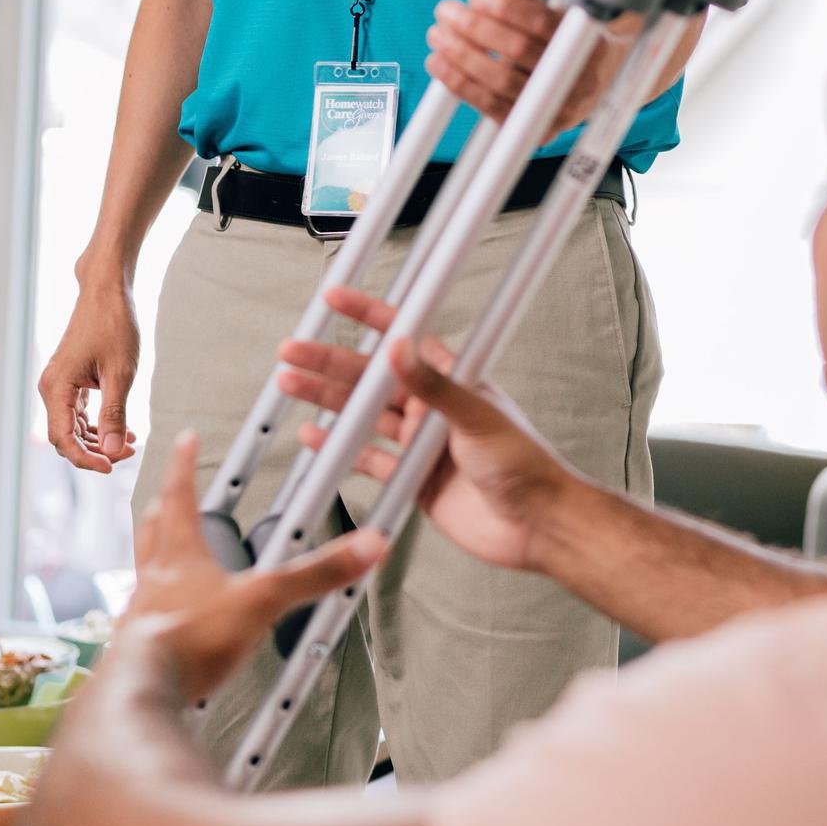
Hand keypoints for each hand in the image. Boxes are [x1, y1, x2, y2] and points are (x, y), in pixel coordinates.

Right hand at [39, 276, 140, 471]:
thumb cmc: (114, 325)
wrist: (106, 290)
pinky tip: (124, 429)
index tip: (113, 466)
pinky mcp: (70, 380)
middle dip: (96, 450)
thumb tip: (114, 450)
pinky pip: (79, 412)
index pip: (64, 439)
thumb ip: (115, 413)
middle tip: (130, 452)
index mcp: (57, 387)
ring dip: (99, 439)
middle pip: (66, 436)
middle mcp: (51, 388)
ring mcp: (59, 384)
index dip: (86, 458)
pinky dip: (98, 423)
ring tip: (131, 442)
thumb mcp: (120, 372)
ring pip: (74, 426)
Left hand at [120, 430, 385, 694]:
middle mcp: (154, 578)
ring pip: (144, 572)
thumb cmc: (191, 640)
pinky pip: (145, 618)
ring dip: (154, 558)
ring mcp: (141, 612)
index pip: (180, 495)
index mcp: (179, 554)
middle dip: (162, 507)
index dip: (184, 464)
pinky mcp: (138, 647)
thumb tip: (363, 546)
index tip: (185, 441)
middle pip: (152, 530)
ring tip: (168, 559)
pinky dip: (157, 611)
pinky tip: (171, 626)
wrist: (141, 691)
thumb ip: (315, 574)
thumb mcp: (264, 599)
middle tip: (166, 495)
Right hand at [275, 285, 583, 572]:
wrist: (534, 526)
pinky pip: (369, 459)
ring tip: (292, 385)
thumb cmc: (524, 465)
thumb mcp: (476, 417)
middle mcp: (433, 409)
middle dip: (330, 363)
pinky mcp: (413, 480)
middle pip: (371, 379)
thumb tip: (399, 349)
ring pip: (363, 417)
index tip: (336, 300)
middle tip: (293, 353)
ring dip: (328, 402)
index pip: (405, 338)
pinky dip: (340, 450)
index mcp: (452, 382)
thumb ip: (434, 385)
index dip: (369, 316)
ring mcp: (420, 444)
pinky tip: (316, 438)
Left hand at [428, 0, 636, 137]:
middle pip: (518, 51)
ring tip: (438, 35)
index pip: (542, 21)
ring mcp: (563, 105)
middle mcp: (581, 73)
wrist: (603, 71)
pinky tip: (440, 65)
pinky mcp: (542, 128)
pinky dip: (462, 86)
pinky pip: (495, 109)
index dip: (504, 7)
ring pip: (502, 83)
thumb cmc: (568, 24)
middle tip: (446, 11)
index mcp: (589, 34)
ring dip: (460, 58)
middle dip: (473, 28)